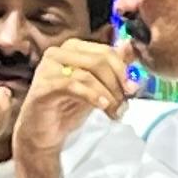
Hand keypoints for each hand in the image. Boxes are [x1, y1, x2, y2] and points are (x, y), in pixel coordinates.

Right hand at [14, 42, 126, 169]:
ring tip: (116, 111)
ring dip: (108, 94)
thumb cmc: (70, 106)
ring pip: (88, 75)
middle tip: (126, 103)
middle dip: (117, 83)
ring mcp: (47, 68)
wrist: (44, 132)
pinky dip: (92, 96)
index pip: (106, 51)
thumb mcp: (98, 86)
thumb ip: (113, 67)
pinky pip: (72, 86)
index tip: (134, 89)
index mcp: (73, 47)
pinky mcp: (43, 86)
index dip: (124, 69)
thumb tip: (129, 45)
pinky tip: (103, 106)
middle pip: (99, 61)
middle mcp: (58, 52)